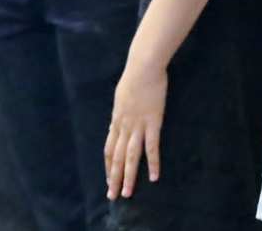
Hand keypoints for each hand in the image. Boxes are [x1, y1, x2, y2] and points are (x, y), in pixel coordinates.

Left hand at [103, 58, 166, 199]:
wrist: (143, 67)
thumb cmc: (134, 77)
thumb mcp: (120, 96)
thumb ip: (118, 113)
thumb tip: (114, 125)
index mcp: (116, 120)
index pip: (109, 149)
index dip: (108, 166)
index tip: (108, 179)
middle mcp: (124, 126)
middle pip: (116, 157)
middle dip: (113, 178)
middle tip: (112, 195)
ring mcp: (138, 126)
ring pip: (131, 157)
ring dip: (128, 177)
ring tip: (127, 193)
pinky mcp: (153, 123)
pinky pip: (152, 147)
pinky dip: (152, 163)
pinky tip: (153, 177)